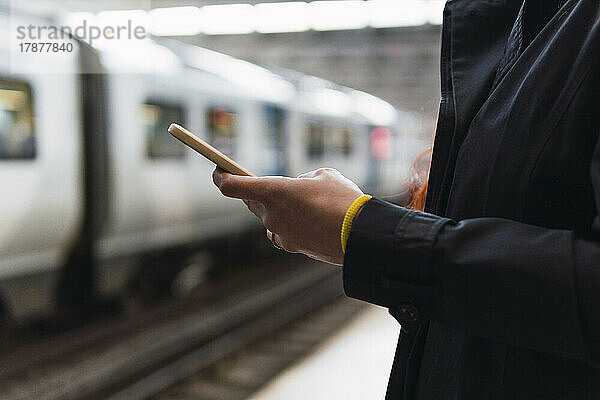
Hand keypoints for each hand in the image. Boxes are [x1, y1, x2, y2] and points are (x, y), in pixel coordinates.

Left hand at [212, 167, 363, 264]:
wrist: (360, 235)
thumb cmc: (342, 199)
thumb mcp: (323, 175)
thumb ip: (303, 180)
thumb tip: (298, 189)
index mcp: (273, 191)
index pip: (231, 186)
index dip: (221, 177)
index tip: (219, 171)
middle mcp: (270, 215)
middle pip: (251, 202)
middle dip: (257, 192)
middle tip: (267, 185)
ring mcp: (280, 234)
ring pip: (269, 219)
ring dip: (277, 211)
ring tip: (299, 203)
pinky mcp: (292, 247)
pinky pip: (283, 233)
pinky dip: (291, 225)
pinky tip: (310, 221)